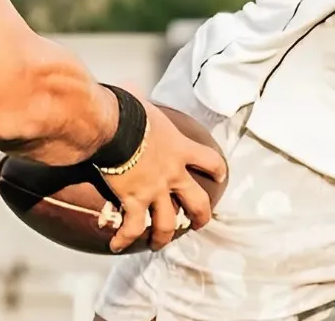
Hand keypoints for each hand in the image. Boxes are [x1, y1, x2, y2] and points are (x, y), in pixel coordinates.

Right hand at [98, 95, 227, 252]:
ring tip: (157, 244)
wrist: (114, 126)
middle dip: (200, 216)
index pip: (210, 161)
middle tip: (198, 223)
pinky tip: (117, 245)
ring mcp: (154, 190)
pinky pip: (132, 227)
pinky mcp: (133, 201)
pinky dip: (124, 238)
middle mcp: (173, 174)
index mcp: (180, 148)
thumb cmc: (126, 109)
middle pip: (198, 202)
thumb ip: (140, 98)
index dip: (217, 169)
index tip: (219, 176)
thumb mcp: (140, 101)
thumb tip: (129, 88)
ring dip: (163, 236)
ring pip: (166, 223)